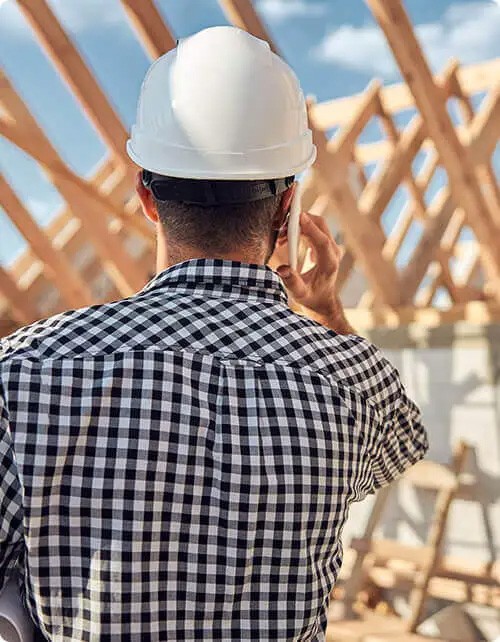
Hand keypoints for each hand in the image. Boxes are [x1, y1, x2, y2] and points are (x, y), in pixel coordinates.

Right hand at [275, 213, 354, 334]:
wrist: (321, 300)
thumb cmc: (311, 297)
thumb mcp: (299, 294)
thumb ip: (291, 282)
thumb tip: (282, 269)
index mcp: (329, 264)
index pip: (322, 241)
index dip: (311, 228)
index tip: (299, 217)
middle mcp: (333, 252)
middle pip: (321, 226)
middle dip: (301, 221)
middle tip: (281, 225)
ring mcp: (330, 247)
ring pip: (316, 225)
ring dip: (298, 225)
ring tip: (280, 237)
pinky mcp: (325, 244)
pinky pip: (314, 229)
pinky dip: (300, 229)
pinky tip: (286, 240)